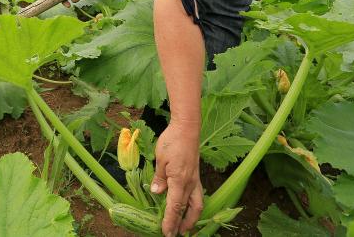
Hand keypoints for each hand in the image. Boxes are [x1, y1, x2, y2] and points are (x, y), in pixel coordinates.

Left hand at [150, 120, 203, 235]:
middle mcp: (190, 183)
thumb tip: (156, 192)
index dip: (170, 221)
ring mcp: (195, 180)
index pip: (175, 207)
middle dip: (184, 224)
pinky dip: (193, 206)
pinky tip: (187, 208)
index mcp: (180, 180)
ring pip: (197, 205)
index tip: (166, 232)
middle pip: (190, 210)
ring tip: (185, 226)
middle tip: (176, 234)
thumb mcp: (161, 158)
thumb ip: (159, 177)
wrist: (187, 128)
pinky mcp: (196, 176)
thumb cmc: (172, 141)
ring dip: (192, 217)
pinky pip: (197, 196)